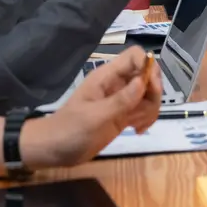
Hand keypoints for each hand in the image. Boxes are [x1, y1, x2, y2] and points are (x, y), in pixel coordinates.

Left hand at [21, 46, 161, 167]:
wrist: (53, 149)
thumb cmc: (69, 130)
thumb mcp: (94, 117)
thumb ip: (120, 101)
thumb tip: (143, 82)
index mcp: (107, 76)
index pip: (135, 56)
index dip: (149, 68)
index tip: (153, 90)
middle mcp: (117, 84)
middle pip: (147, 76)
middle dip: (153, 93)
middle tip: (145, 113)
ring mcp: (120, 100)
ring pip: (148, 94)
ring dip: (151, 109)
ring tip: (138, 126)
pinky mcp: (122, 116)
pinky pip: (143, 110)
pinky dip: (146, 119)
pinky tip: (137, 130)